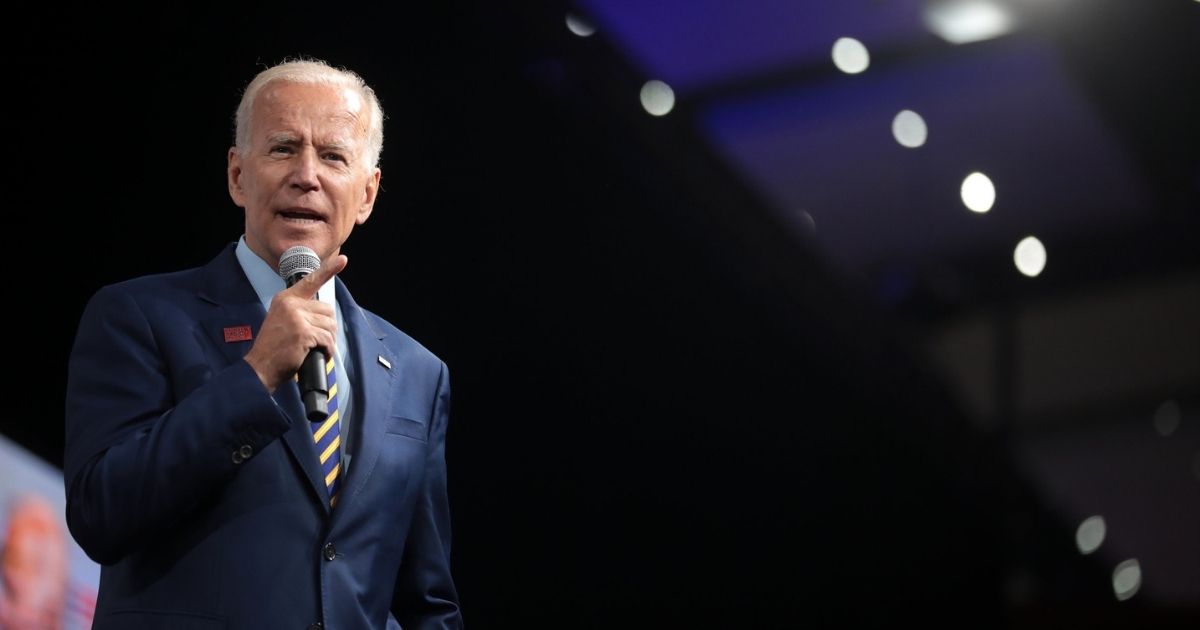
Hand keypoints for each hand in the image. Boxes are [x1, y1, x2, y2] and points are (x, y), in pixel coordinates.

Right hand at [243, 255, 347, 391]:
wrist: (260, 367)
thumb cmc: (274, 347)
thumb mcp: (282, 320)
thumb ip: (299, 311)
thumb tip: (324, 313)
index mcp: (285, 298)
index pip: (310, 281)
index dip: (329, 270)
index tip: (343, 260)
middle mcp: (291, 304)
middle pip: (327, 310)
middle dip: (327, 327)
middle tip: (316, 340)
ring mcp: (297, 318)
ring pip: (330, 326)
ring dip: (327, 340)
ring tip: (314, 348)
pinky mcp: (303, 333)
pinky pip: (327, 340)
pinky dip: (327, 350)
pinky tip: (318, 355)